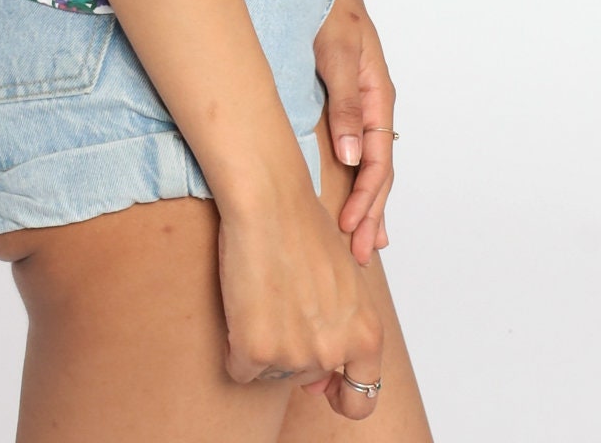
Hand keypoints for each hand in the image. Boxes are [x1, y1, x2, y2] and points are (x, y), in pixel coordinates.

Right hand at [214, 170, 384, 419]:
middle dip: (291, 351)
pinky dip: (235, 344)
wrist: (269, 200)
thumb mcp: (346, 281)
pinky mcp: (255, 351)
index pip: (360, 399)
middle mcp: (334, 351)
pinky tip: (242, 305)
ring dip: (262, 344)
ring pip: (271, 373)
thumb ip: (342, 328)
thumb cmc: (304, 228)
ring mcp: (294, 355)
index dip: (340, 394)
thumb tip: (322, 381)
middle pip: (305, 378)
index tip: (324, 385)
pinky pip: (239, 367)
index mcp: (365, 334)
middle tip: (281, 304)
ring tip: (263, 294)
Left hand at [313, 0, 397, 263]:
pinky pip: (354, 150)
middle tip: (359, 256)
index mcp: (377, 95)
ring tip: (364, 243)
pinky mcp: (341, 103)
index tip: (351, 228)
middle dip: (371, 214)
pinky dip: (356, 180)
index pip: (378, 159)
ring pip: (369, 164)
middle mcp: (372, 105)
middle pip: (378, 170)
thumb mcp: (336, 50)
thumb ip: (344, 101)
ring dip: (367, 204)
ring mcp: (358, 105)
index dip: (367, 198)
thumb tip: (351, 155)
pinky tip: (351, 201)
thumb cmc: (329, 7)